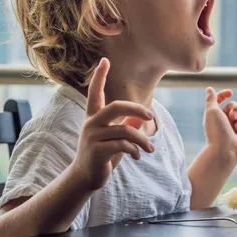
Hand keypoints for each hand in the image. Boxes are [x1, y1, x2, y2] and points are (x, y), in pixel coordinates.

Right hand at [72, 58, 154, 190]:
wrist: (86, 177)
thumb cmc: (103, 154)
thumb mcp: (115, 137)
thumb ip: (127, 125)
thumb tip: (143, 116)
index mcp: (93, 116)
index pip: (95, 92)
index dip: (99, 76)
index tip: (105, 59)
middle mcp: (91, 123)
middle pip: (116, 106)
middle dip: (136, 109)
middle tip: (150, 115)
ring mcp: (92, 137)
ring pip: (125, 130)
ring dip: (142, 140)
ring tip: (149, 149)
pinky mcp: (96, 151)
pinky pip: (123, 145)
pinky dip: (135, 150)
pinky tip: (137, 156)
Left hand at [202, 87, 236, 160]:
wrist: (225, 151)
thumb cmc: (217, 131)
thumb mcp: (212, 111)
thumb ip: (211, 99)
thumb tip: (209, 89)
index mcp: (215, 114)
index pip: (220, 100)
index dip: (224, 94)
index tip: (230, 93)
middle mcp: (224, 120)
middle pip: (235, 106)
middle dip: (236, 109)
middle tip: (233, 116)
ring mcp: (234, 128)